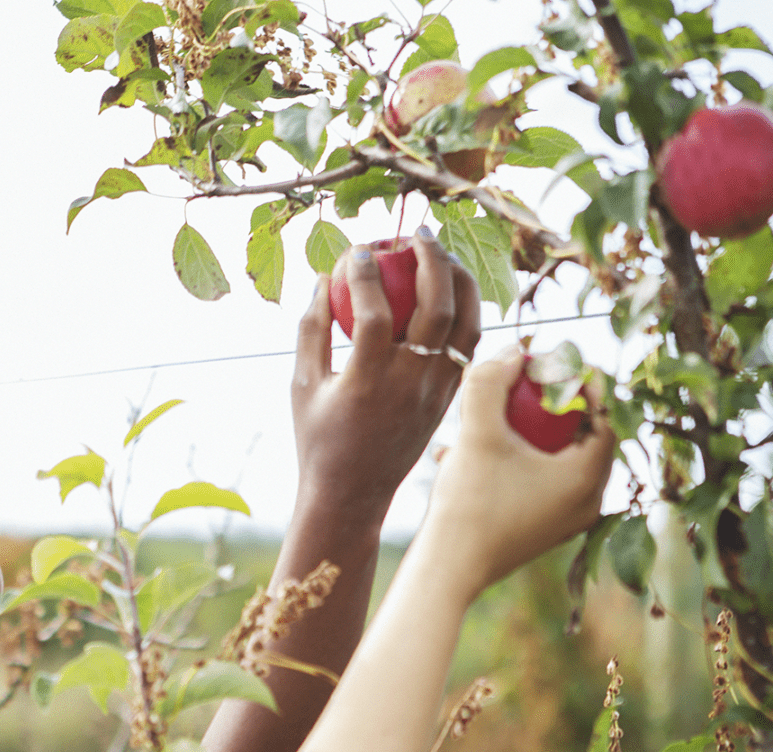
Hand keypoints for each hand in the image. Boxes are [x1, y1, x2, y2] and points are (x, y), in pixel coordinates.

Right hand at [290, 227, 480, 525]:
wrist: (352, 496)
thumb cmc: (319, 439)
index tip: (357, 250)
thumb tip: (325, 279)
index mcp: (366, 383)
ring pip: (466, 324)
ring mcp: (435, 393)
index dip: (366, 274)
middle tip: (412, 234)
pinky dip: (467, 312)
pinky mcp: (448, 400)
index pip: (374, 313)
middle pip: (436, 308)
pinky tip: (451, 291)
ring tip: (441, 254)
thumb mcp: (303, 386)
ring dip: (459, 280)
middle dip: (429, 260)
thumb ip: (312, 330)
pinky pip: (469, 346)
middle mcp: (408, 386)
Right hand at [425, 344, 615, 597]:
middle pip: (585, 437)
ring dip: (533, 432)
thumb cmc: (468, 505)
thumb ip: (492, 383)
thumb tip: (513, 349)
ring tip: (496, 413)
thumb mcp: (477, 434)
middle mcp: (587, 502)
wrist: (447, 569)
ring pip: (561, 460)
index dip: (584, 383)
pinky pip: (543, 481)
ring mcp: (566, 520)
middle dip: (557, 406)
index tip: (559, 361)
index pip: (605, 416)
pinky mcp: (543, 529)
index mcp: (586, 478)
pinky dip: (520, 460)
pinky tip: (472, 450)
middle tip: (533, 382)